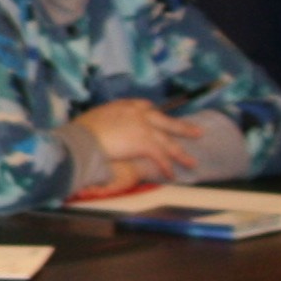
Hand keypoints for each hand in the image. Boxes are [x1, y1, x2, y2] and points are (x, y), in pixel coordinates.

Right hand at [73, 97, 202, 186]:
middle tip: (197, 132)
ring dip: (181, 154)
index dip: (156, 115)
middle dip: (183, 128)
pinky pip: (160, 157)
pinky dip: (166, 167)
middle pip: (166, 122)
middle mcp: (139, 114)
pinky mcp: (145, 143)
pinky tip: (171, 175)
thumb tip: (106, 129)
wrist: (84, 138)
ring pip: (167, 142)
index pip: (147, 107)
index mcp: (126, 106)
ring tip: (192, 163)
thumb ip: (108, 121)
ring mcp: (144, 128)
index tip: (162, 118)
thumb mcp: (97, 117)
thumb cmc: (82, 130)